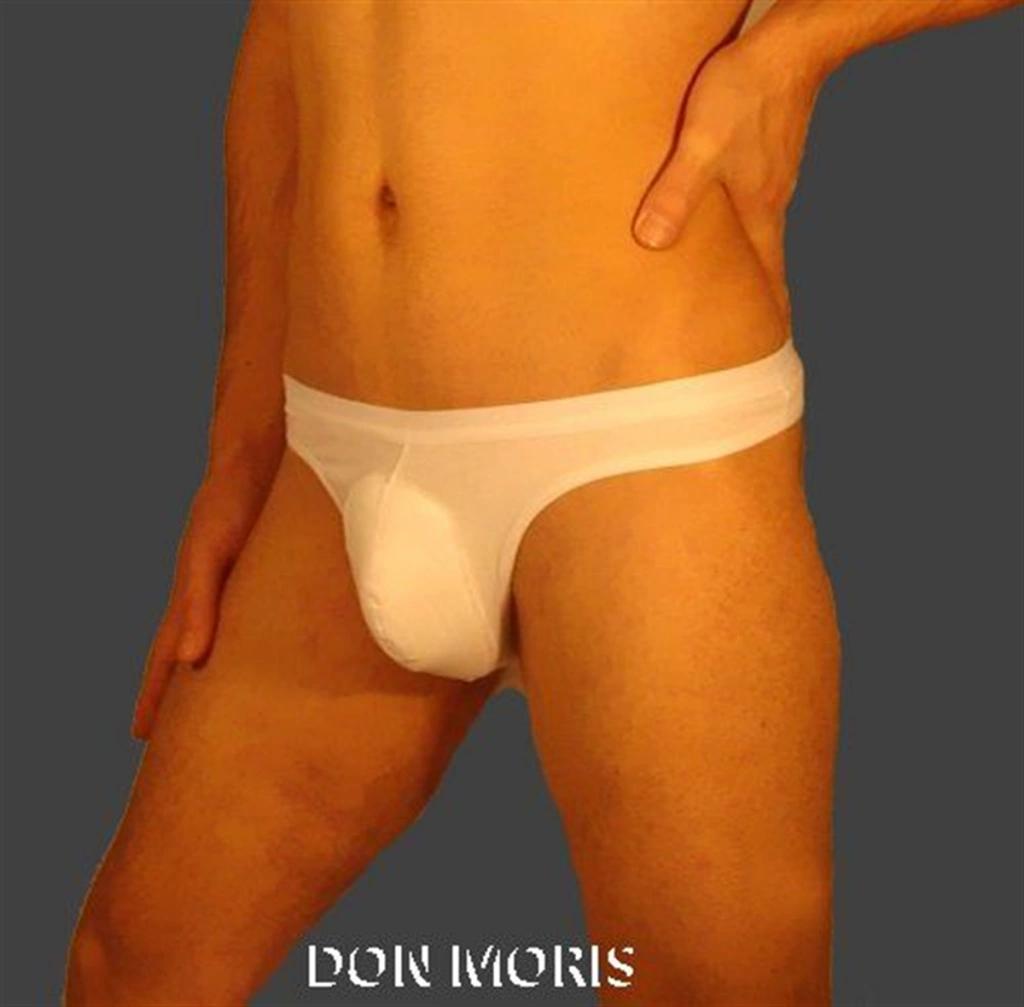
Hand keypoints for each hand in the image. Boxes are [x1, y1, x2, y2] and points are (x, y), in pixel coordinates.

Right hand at [130, 453, 277, 739]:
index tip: (141, 734)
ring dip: (220, 673)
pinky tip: (273, 656)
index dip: (155, 696)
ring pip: (225, 641)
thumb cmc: (228, 506)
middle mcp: (214, 598)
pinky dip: (253, 643)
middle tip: (179, 737)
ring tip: (225, 707)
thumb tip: (189, 660)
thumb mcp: (209, 557)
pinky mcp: (268, 577)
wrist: (261, 460)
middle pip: (190, 656)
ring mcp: (238, 587)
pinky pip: (255, 620)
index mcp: (194, 600)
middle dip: (183, 695)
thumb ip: (199, 604)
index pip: (167, 660)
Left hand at [632, 36, 827, 326]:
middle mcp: (770, 200)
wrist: (792, 40)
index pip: (768, 281)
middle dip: (755, 300)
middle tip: (745, 333)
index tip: (766, 352)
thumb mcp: (702, 144)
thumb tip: (652, 242)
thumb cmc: (747, 90)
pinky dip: (739, 226)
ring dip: (745, 263)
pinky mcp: (765, 151)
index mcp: (759, 212)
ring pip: (756, 233)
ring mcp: (771, 175)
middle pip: (764, 264)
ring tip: (727, 288)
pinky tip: (722, 221)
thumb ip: (677, 192)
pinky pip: (751, 201)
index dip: (768, 319)